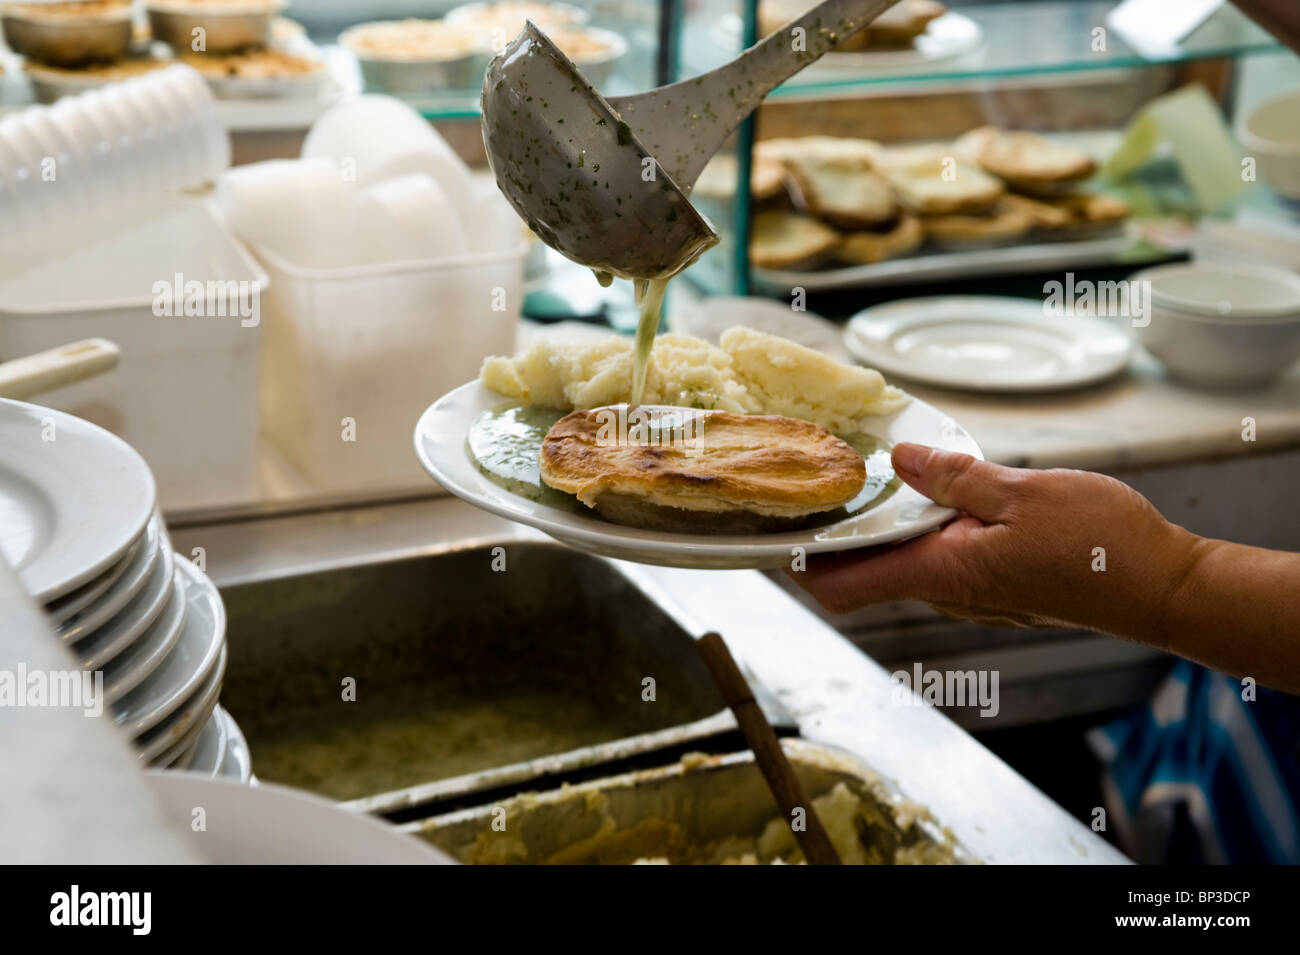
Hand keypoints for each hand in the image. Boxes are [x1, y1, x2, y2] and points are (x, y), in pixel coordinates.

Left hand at [790, 443, 1201, 644]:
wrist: (1162, 587)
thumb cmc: (1100, 547)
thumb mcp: (1021, 494)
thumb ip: (953, 478)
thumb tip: (898, 458)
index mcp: (940, 573)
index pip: (842, 587)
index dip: (798, 564)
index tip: (770, 531)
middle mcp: (945, 593)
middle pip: (862, 574)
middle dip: (832, 533)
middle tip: (813, 478)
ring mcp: (968, 593)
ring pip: (899, 563)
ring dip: (877, 527)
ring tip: (863, 473)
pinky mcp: (991, 584)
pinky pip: (935, 558)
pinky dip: (916, 529)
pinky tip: (926, 490)